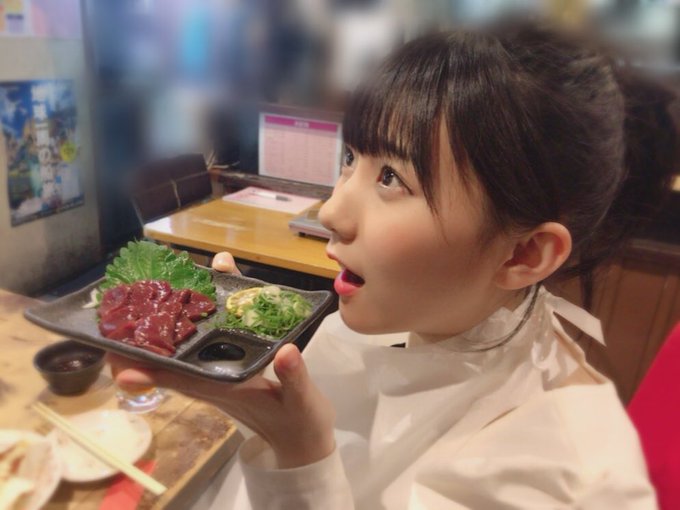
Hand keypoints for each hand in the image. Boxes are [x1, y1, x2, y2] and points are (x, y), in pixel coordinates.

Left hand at [109, 252, 336, 467]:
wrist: (302, 440)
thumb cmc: (300, 422)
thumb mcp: (303, 400)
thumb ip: (295, 377)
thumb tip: (287, 351)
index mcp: (227, 389)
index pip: (179, 380)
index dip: (146, 370)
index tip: (116, 358)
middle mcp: (214, 385)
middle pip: (167, 368)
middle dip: (139, 347)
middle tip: (118, 316)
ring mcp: (216, 380)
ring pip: (177, 361)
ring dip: (155, 339)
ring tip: (137, 309)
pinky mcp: (223, 375)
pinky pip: (194, 355)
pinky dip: (183, 335)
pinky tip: (183, 311)